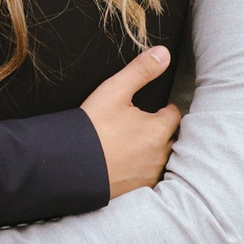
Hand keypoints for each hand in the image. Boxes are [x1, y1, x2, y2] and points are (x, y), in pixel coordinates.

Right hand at [82, 44, 178, 198]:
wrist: (69, 166)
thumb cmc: (91, 128)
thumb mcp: (114, 91)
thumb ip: (141, 71)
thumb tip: (163, 54)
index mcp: (158, 129)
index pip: (174, 114)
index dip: (164, 109)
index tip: (154, 108)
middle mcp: (159, 154)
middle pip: (170, 138)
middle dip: (160, 131)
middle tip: (142, 125)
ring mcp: (149, 175)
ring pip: (160, 159)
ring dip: (152, 152)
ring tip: (133, 145)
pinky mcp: (137, 190)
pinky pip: (148, 177)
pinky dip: (141, 170)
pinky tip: (126, 164)